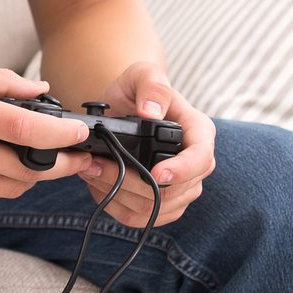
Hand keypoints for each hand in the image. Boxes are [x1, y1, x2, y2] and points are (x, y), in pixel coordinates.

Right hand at [0, 64, 100, 210]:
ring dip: (28, 175)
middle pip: (29, 168)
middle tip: (73, 156)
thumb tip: (41, 92)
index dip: (62, 136)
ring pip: (14, 188)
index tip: (81, 134)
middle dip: (59, 164)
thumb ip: (0, 81)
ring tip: (22, 157)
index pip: (27, 131)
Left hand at [76, 62, 215, 228]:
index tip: (155, 172)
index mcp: (199, 133)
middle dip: (130, 181)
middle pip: (173, 191)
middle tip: (95, 164)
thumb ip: (151, 86)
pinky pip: (141, 218)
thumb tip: (151, 112)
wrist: (122, 108)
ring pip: (154, 209)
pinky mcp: (162, 204)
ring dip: (117, 193)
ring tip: (90, 170)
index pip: (201, 159)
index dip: (181, 170)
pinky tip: (97, 185)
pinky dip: (115, 206)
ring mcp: (181, 188)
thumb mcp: (143, 74)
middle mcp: (196, 165)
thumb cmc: (136, 91)